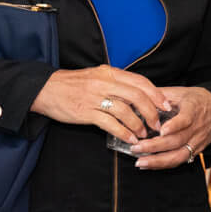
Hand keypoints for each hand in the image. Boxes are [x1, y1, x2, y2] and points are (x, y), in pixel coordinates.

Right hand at [31, 67, 169, 141]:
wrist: (45, 89)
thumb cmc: (72, 84)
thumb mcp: (96, 76)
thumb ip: (116, 83)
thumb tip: (138, 96)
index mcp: (109, 72)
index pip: (139, 81)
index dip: (156, 94)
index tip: (165, 105)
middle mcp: (104, 83)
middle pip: (137, 96)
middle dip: (151, 112)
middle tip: (157, 124)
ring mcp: (94, 97)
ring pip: (125, 111)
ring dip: (138, 125)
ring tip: (143, 134)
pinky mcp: (85, 112)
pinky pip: (110, 124)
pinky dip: (123, 132)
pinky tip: (130, 139)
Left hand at [133, 86, 210, 170]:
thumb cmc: (197, 100)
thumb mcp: (181, 92)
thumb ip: (161, 94)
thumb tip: (138, 94)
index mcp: (193, 110)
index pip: (186, 119)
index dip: (175, 125)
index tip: (162, 130)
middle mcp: (196, 128)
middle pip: (177, 141)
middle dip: (155, 146)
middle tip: (136, 147)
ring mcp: (197, 142)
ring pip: (179, 155)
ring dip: (158, 161)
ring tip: (140, 162)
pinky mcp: (196, 151)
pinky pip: (180, 161)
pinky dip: (163, 164)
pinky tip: (148, 165)